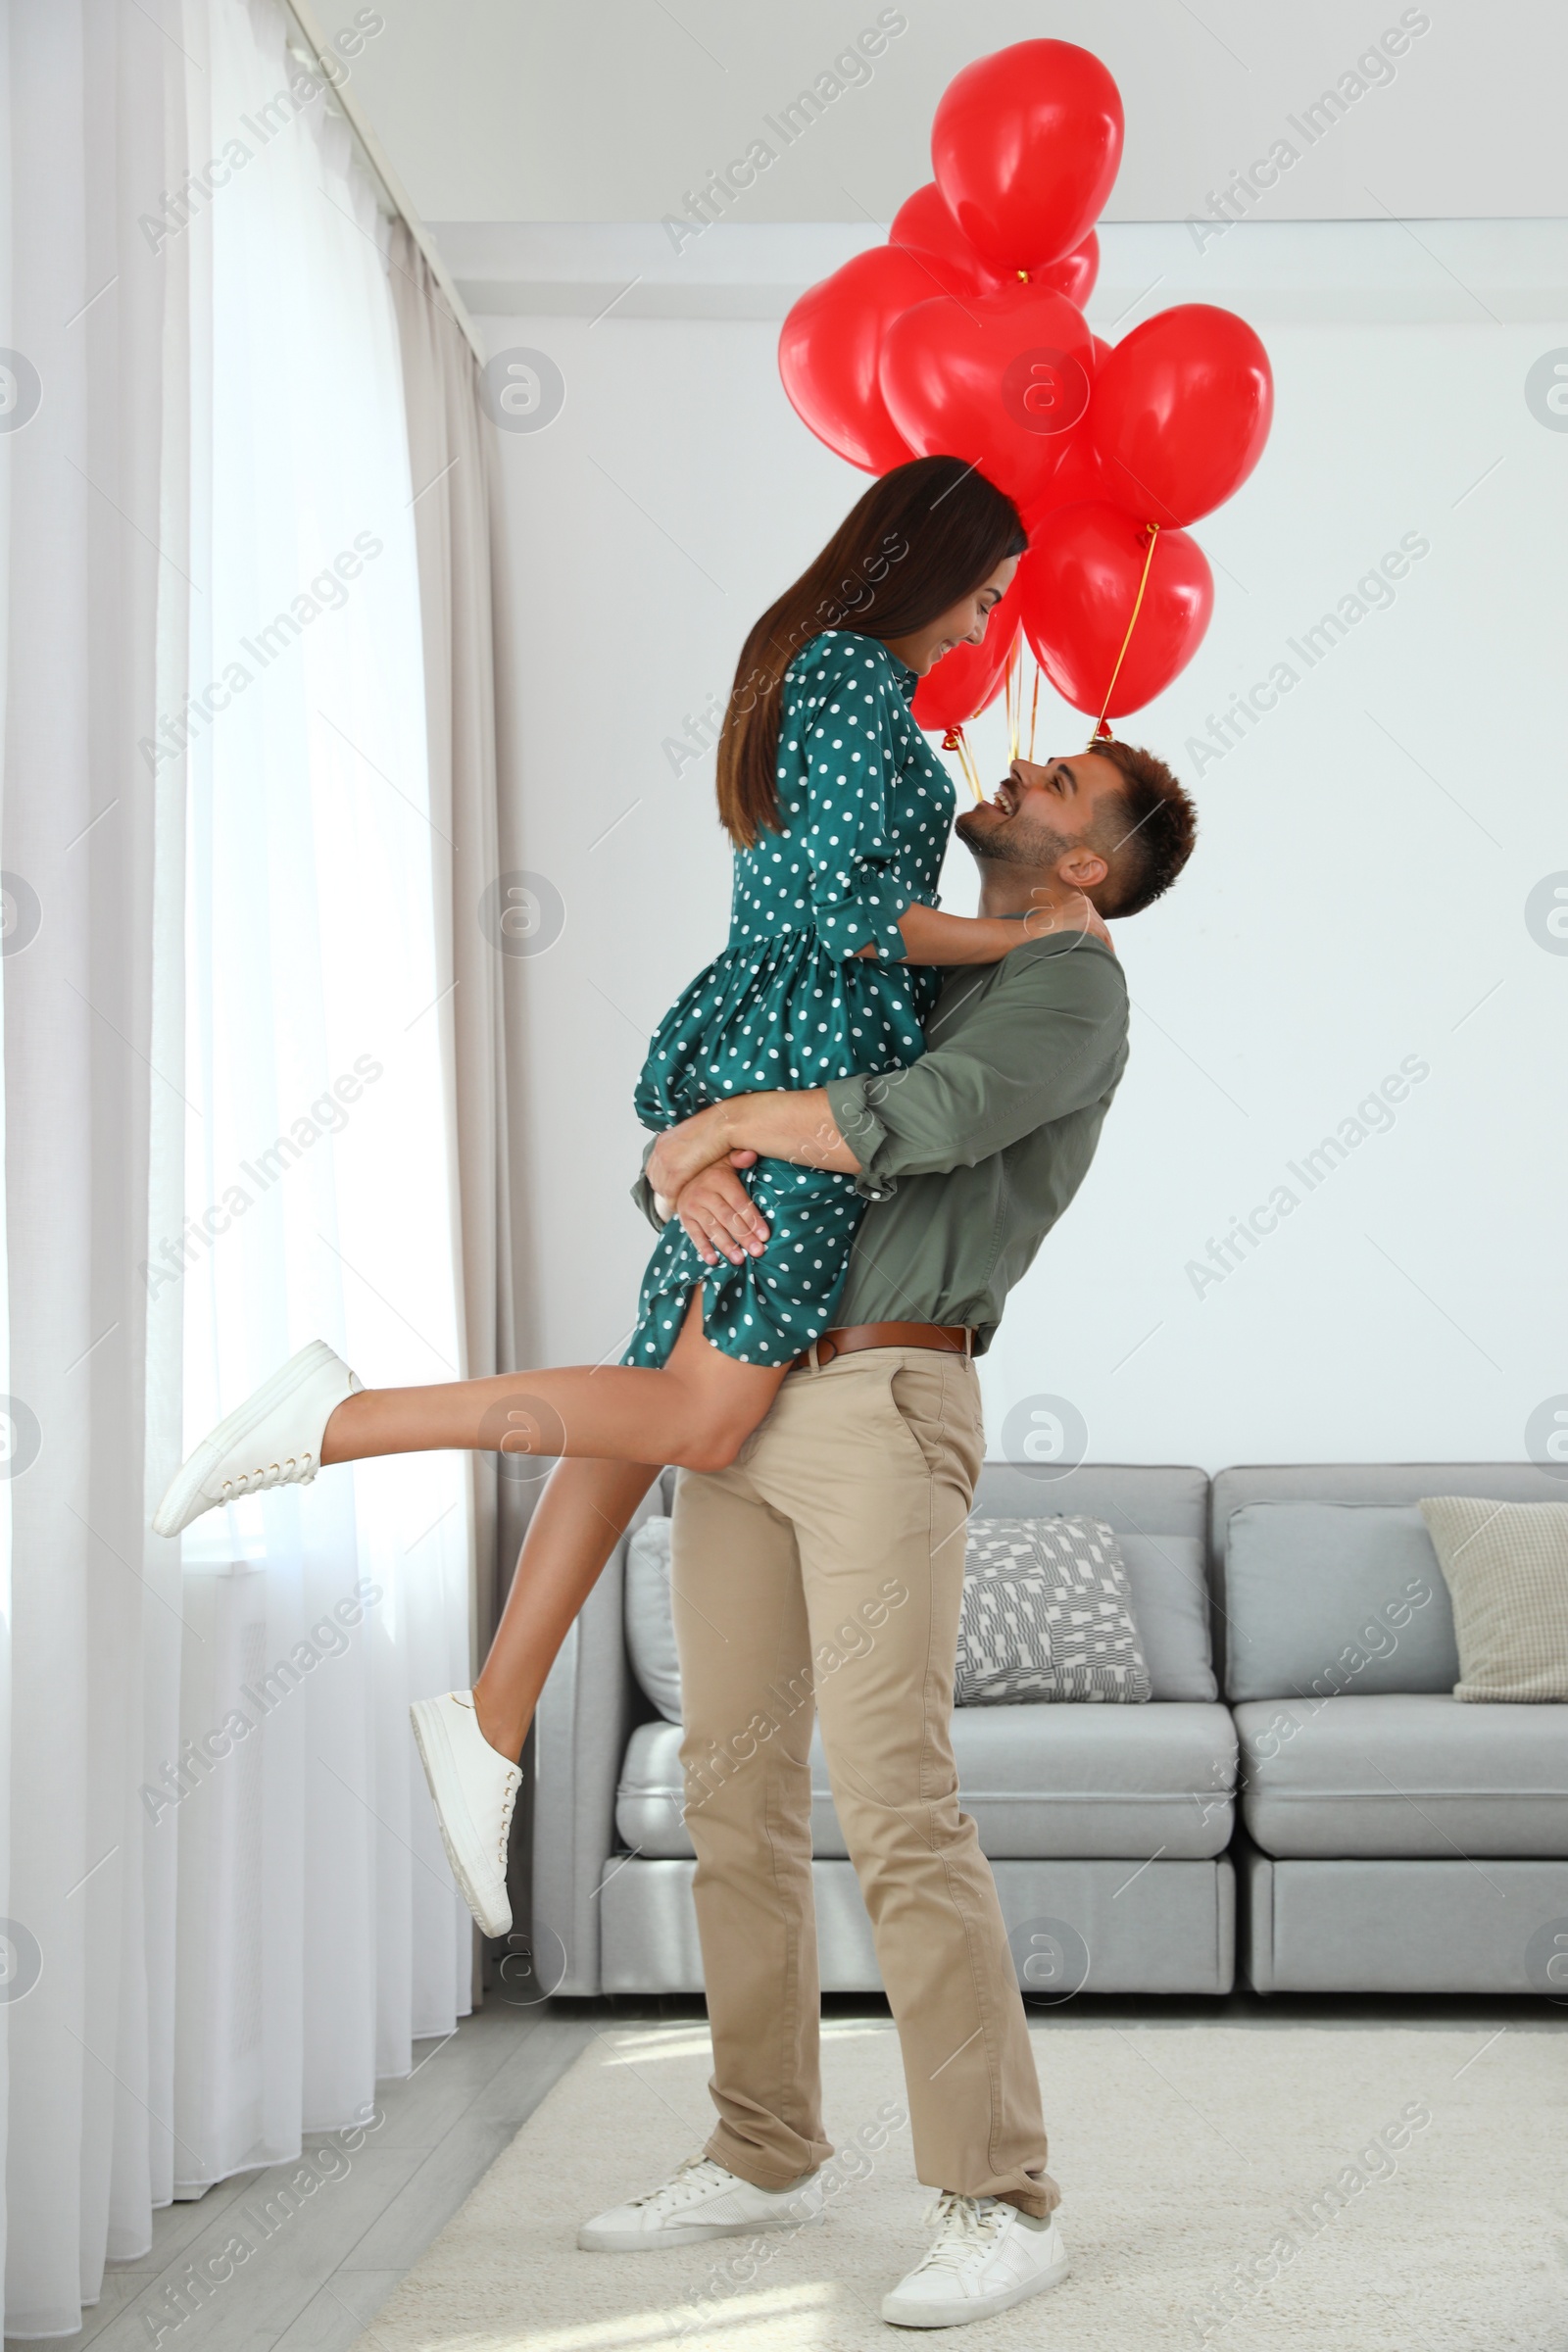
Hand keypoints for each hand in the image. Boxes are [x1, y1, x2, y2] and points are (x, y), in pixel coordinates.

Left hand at [645, 1104, 734, 1199]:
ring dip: (670, 1197)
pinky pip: (670, 1193)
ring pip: (661, 1188)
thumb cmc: (717, 1130)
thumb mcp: (695, 1139)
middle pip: (655, 1178)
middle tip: (676, 1199)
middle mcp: (660, 1149)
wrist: (723, 1124)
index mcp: (663, 1140)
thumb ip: (687, 1152)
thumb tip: (689, 1162)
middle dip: (664, 1190)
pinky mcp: (675, 1170)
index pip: (654, 1167)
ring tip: (681, 1204)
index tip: (671, 1189)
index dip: (662, 1180)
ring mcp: (666, 1159)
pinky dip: (675, 1201)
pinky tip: (683, 1205)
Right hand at [675, 1152, 770, 1267]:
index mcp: (719, 1180)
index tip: (765, 1236)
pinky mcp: (685, 1218)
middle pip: (728, 1218)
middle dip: (744, 1236)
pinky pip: (694, 1235)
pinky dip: (703, 1248)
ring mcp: (692, 1207)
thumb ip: (739, 1159)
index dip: (753, 1219)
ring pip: (712, 1229)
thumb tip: (752, 1154)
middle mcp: (704, 1194)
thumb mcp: (725, 1161)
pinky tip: (714, 1261)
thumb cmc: (713, 1172)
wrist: (680, 1176)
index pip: (739, 1202)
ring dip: (726, 1245)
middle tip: (758, 1252)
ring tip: (739, 1260)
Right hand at [1020, 888, 1115, 953]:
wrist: (1030, 932)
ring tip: (1109, 956)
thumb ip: (1072, 923)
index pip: (1092, 917)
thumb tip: (1084, 935)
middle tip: (1109, 952)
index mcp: (1075, 898)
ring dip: (1106, 943)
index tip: (1101, 943)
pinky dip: (1106, 945)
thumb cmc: (1039, 932)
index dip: (1098, 931)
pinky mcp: (1087, 918)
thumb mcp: (1059, 922)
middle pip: (1100, 922)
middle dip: (1103, 938)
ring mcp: (1085, 908)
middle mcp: (1083, 900)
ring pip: (1102, 928)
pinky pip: (1102, 934)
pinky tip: (1108, 954)